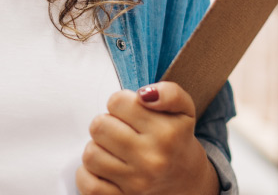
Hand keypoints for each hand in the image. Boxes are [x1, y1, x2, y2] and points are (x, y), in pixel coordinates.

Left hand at [75, 82, 218, 194]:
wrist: (188, 184)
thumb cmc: (178, 142)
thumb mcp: (184, 111)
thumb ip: (169, 93)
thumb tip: (144, 94)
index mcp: (167, 133)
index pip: (117, 102)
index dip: (121, 103)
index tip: (130, 113)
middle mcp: (152, 159)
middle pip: (99, 126)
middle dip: (107, 124)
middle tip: (120, 130)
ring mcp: (136, 183)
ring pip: (91, 154)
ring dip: (98, 148)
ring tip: (113, 149)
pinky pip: (88, 184)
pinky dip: (88, 174)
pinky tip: (104, 168)